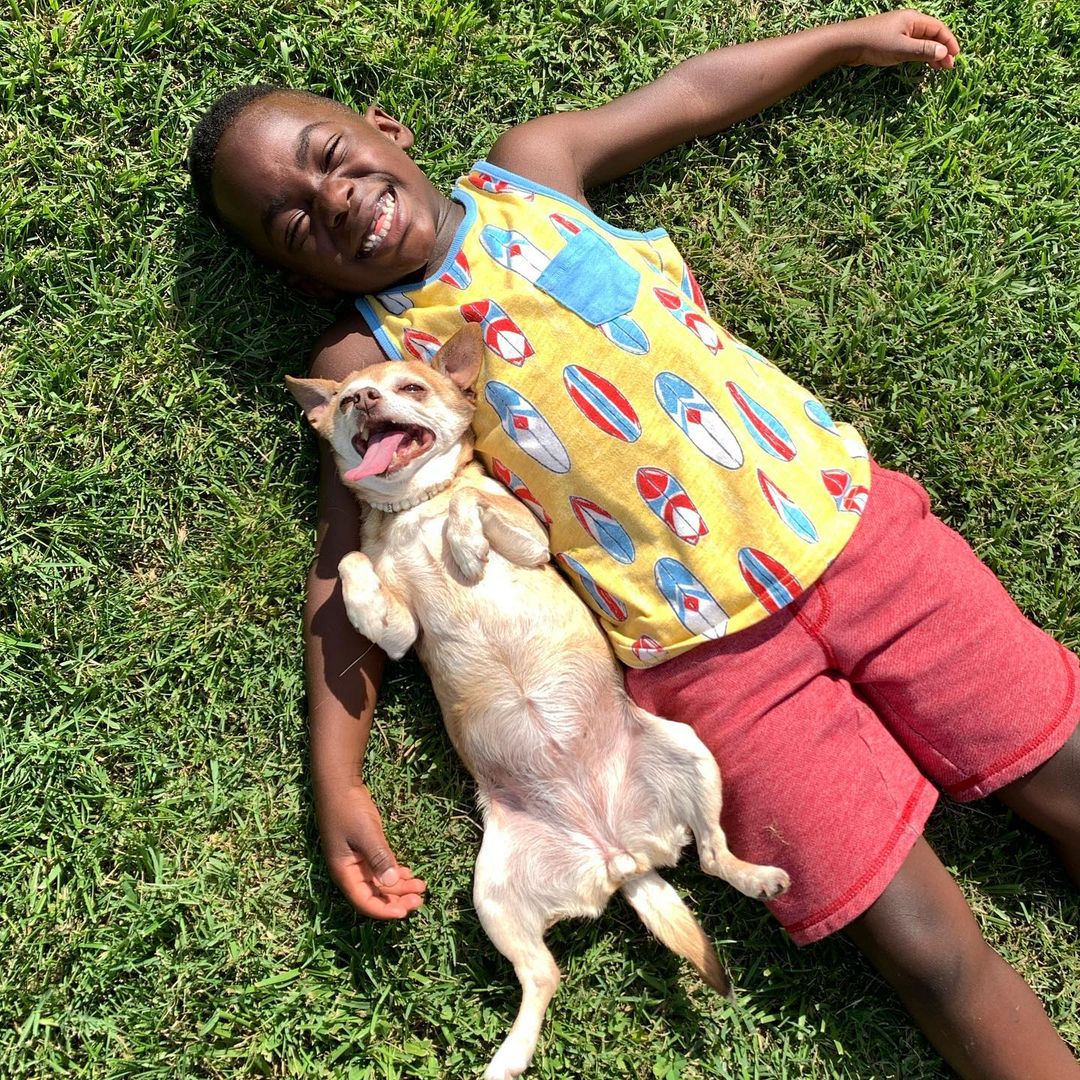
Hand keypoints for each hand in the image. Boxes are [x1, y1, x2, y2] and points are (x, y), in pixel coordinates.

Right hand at [317, 780, 425, 917]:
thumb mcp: (366, 834)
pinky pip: (380, 868)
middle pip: (374, 894)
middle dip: (397, 899)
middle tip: (420, 899)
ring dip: (399, 886)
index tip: (405, 912)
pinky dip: (394, 872)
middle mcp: (350, 871)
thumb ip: (379, 858)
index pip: (364, 901)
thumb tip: (392, 884)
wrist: (339, 784)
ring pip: (380, 882)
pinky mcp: (364, 849)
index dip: (384, 910)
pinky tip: (409, 873)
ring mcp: (357, 860)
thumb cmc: (349, 809)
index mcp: (344, 872)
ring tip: (421, 886)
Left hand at [843, 10, 959, 69]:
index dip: (949, 41)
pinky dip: (919, 55)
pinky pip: (911, 46)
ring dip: (931, 54)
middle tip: (948, 66)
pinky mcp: (891, 41)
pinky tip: (922, 64)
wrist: (847, 43)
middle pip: (932, 35)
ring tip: (938, 68)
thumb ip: (922, 50)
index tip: (956, 56)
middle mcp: (909, 22)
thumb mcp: (901, 48)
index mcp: (914, 19)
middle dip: (942, 49)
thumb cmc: (874, 43)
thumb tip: (943, 52)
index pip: (939, 28)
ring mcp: (900, 31)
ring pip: (922, 42)